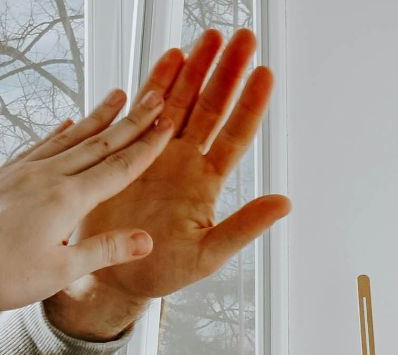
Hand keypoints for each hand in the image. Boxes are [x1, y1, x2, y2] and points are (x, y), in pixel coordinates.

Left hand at [0, 87, 174, 310]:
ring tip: (117, 98)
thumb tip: (145, 240)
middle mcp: (46, 176)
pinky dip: (57, 133)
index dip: (146, 146)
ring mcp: (22, 172)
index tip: (168, 125)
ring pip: (69, 138)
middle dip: (131, 121)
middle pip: (98, 143)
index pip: (118, 168)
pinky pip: (38, 145)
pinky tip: (64, 125)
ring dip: (97, 118)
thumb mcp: (59, 271)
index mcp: (66, 199)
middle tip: (155, 98)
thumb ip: (103, 250)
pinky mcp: (3, 176)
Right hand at [45, 28, 289, 340]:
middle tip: (243, 38)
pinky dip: (157, 84)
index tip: (264, 74)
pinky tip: (170, 57)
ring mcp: (158, 153)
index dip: (250, 105)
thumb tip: (284, 203)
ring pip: (182, 102)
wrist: (113, 275)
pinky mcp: (129, 152)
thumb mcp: (207, 255)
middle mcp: (186, 161)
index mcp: (206, 183)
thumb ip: (243, 227)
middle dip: (226, 72)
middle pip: (212, 108)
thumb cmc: (162, 272)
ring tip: (209, 37)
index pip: (235, 136)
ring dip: (196, 69)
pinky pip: (145, 111)